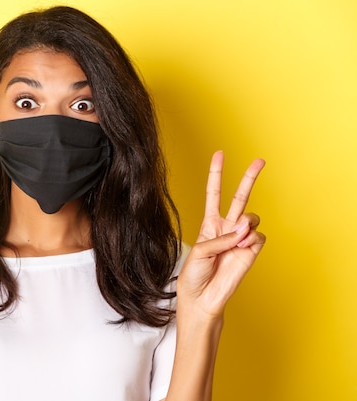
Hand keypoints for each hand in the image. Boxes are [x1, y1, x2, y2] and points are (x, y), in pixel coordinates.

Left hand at [177, 151, 265, 319]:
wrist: (202, 299)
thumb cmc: (194, 276)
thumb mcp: (199, 252)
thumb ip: (220, 238)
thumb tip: (243, 231)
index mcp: (209, 223)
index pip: (214, 193)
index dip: (216, 174)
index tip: (219, 154)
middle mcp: (226, 228)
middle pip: (240, 197)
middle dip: (249, 178)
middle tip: (260, 160)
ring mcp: (240, 238)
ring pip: (252, 216)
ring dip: (245, 223)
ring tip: (236, 238)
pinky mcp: (251, 251)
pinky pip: (257, 236)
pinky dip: (249, 240)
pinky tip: (241, 249)